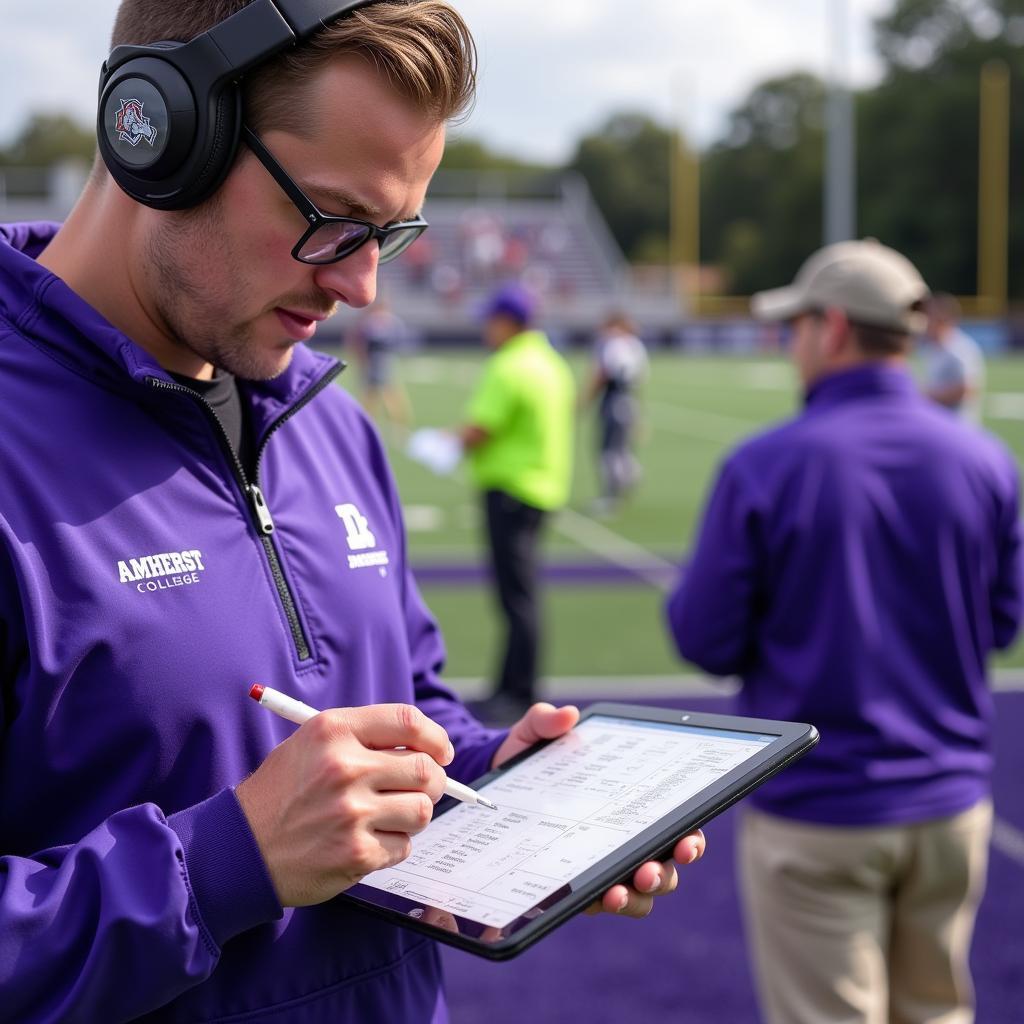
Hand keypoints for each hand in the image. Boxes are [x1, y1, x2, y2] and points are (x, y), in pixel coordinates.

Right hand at [236, 704, 451, 906]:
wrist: (239, 849)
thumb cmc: (279, 794)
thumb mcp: (310, 745)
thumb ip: (362, 739)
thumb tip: (423, 747)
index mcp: (333, 731)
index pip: (407, 721)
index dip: (435, 737)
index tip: (442, 752)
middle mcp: (344, 768)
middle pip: (425, 768)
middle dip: (432, 781)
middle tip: (421, 789)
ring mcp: (351, 813)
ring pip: (422, 810)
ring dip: (413, 815)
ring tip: (386, 818)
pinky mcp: (355, 854)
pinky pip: (404, 846)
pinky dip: (393, 846)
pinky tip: (365, 842)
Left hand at [492, 702, 706, 918]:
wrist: (489, 788)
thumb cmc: (529, 762)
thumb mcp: (534, 736)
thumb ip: (547, 722)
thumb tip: (566, 716)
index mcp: (631, 802)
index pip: (675, 823)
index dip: (689, 837)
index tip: (685, 842)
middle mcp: (626, 838)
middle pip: (665, 866)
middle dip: (664, 873)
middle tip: (649, 871)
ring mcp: (603, 865)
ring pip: (640, 894)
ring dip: (637, 897)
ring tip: (619, 892)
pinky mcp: (576, 885)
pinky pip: (600, 902)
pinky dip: (603, 903)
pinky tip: (596, 898)